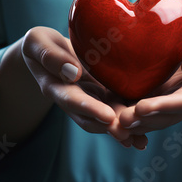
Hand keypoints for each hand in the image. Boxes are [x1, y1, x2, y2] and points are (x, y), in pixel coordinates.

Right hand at [22, 27, 147, 148]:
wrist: (49, 52)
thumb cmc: (41, 44)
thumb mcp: (38, 42)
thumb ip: (50, 57)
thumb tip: (72, 72)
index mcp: (55, 88)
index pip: (72, 100)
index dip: (89, 109)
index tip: (107, 116)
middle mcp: (74, 100)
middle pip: (90, 118)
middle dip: (109, 126)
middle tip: (128, 133)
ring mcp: (89, 100)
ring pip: (105, 119)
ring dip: (121, 130)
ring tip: (140, 138)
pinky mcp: (103, 97)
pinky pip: (116, 111)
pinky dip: (128, 124)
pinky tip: (144, 136)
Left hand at [118, 28, 181, 134]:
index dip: (163, 107)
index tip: (141, 108)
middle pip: (165, 116)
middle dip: (143, 121)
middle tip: (120, 121)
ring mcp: (174, 99)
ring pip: (154, 116)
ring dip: (134, 122)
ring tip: (112, 123)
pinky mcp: (163, 94)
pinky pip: (147, 106)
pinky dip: (130, 111)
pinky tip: (111, 112)